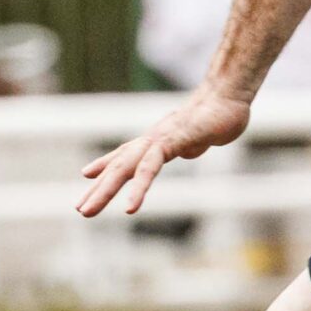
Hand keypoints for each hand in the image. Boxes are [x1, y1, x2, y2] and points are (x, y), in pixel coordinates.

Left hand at [77, 85, 253, 216]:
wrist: (229, 98)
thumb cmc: (215, 118)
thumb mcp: (198, 137)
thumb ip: (189, 145)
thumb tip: (190, 149)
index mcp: (157, 141)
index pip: (126, 155)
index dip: (105, 165)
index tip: (87, 175)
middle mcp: (152, 140)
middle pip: (119, 165)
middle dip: (99, 189)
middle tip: (81, 210)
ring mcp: (160, 139)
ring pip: (126, 167)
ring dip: (105, 190)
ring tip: (89, 211)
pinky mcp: (173, 142)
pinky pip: (150, 167)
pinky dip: (138, 187)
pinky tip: (130, 208)